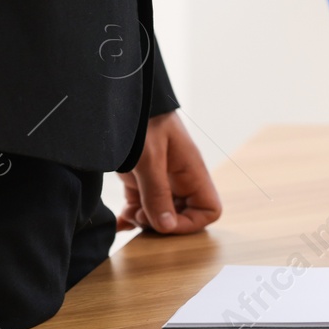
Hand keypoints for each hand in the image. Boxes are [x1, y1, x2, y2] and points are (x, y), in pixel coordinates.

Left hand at [116, 111, 222, 234]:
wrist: (122, 101)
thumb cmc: (141, 122)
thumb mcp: (148, 159)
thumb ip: (157, 194)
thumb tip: (167, 227)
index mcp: (191, 172)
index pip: (209, 209)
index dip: (191, 223)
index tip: (165, 222)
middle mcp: (179, 179)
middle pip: (185, 215)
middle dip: (164, 224)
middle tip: (142, 217)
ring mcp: (161, 180)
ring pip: (162, 213)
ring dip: (145, 221)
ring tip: (129, 214)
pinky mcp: (141, 180)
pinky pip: (142, 206)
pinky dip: (131, 216)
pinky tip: (119, 220)